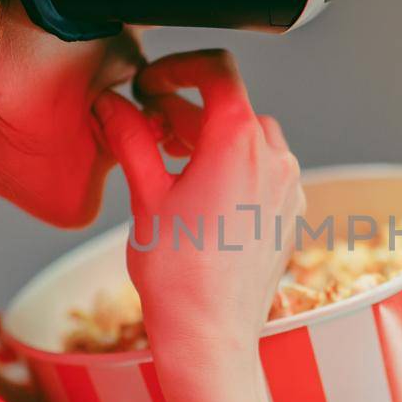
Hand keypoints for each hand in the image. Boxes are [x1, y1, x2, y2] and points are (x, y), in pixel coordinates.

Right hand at [93, 49, 303, 362]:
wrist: (212, 334)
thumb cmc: (178, 273)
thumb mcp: (145, 196)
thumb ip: (131, 139)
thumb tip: (111, 104)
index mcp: (238, 142)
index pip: (216, 70)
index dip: (177, 67)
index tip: (149, 85)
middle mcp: (274, 157)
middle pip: (230, 106)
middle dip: (186, 110)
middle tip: (147, 129)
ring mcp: (288, 186)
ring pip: (249, 137)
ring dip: (210, 138)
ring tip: (170, 161)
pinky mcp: (290, 212)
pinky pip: (264, 170)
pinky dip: (233, 166)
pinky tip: (200, 193)